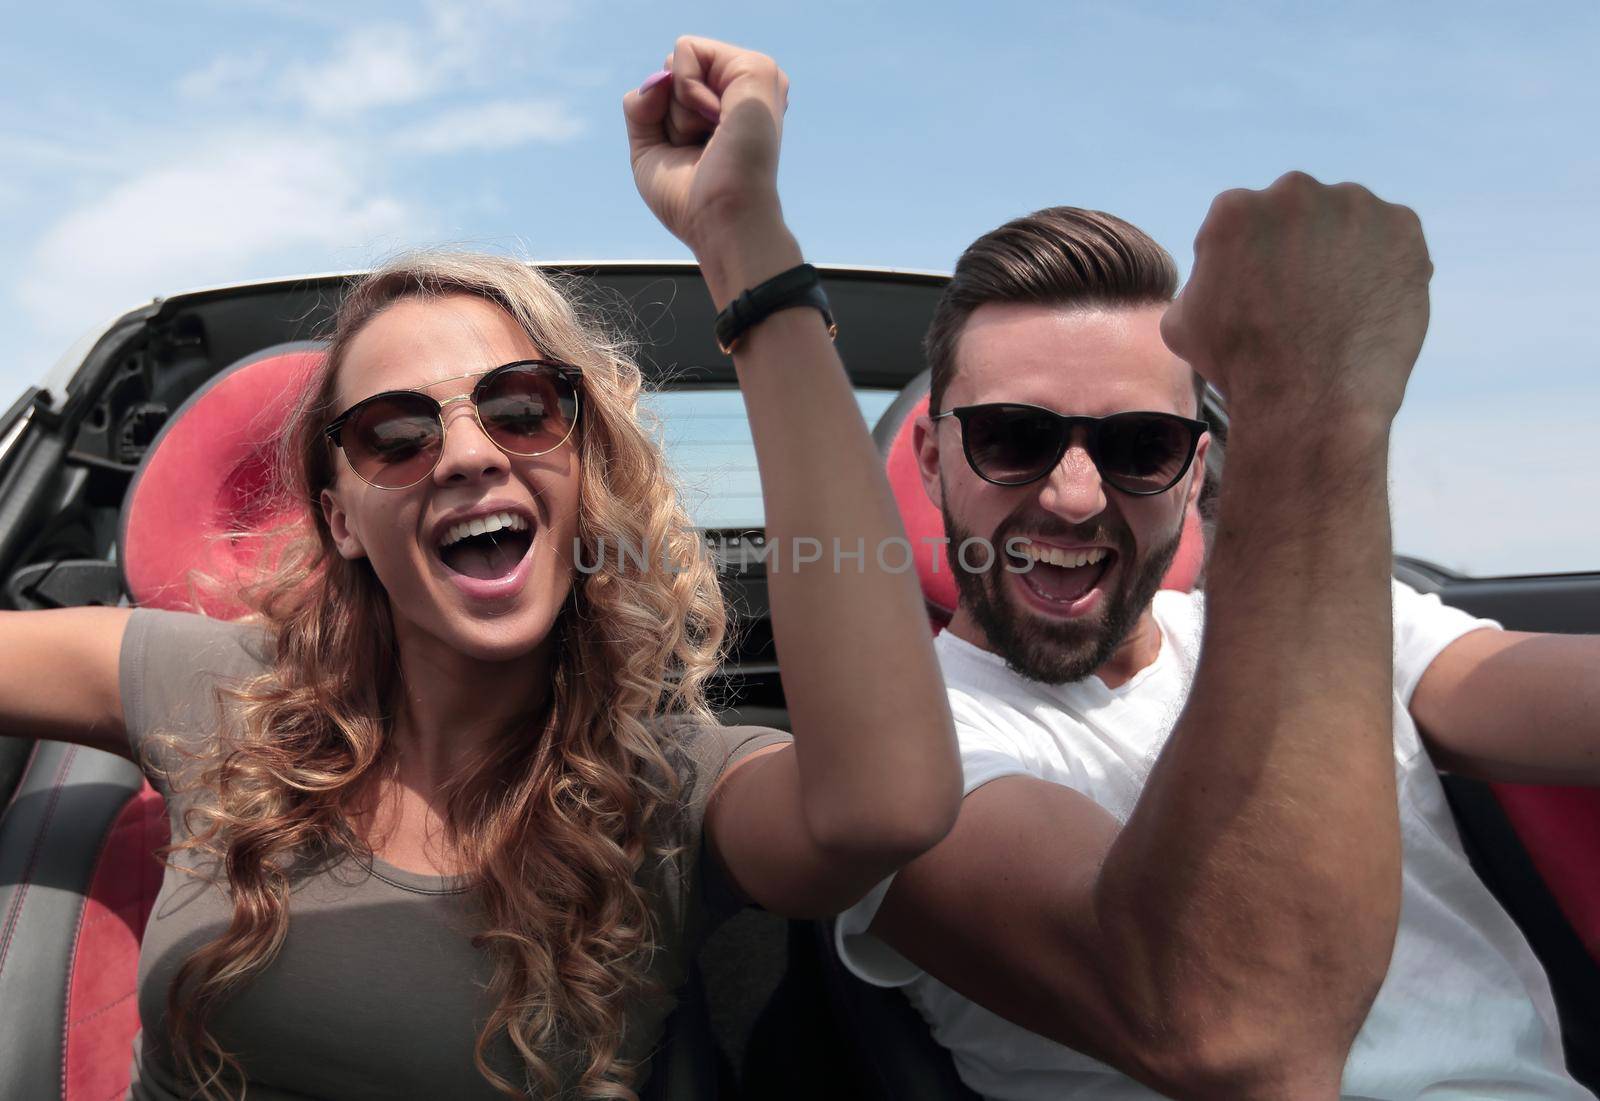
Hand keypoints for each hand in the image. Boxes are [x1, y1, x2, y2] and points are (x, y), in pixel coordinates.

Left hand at [624, 37, 790, 262]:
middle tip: (700, 149)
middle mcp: (742, 91)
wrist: (721, 222)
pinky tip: (715, 121)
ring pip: (675, 63)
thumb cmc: (690, 201)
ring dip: (678, 111)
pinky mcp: (756, 68)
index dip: (662, 124)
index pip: (667, 89)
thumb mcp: (649, 150)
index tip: (692, 158)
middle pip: (668, 74)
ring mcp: (752, 78)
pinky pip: (686, 50)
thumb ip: (641, 106)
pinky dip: (685, 90)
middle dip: (669, 116)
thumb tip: (660, 75)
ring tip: (712, 140)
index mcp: (726, 110)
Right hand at [1160, 172, 1432, 426]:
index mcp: (1235, 210)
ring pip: (1346, 221)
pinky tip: (1367, 305)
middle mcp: (1294, 192)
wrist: (1309, 398)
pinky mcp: (1402, 226)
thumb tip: (1211, 273)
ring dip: (1342, 250)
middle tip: (1301, 299)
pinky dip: (1384, 264)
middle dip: (1295, 246)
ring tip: (1338, 306)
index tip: (1258, 295)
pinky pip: (1392, 238)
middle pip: (1295, 213)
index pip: (1241, 224)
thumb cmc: (1239, 366)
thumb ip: (1198, 281)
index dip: (1247, 261)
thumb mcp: (1181, 322)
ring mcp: (1354, 206)